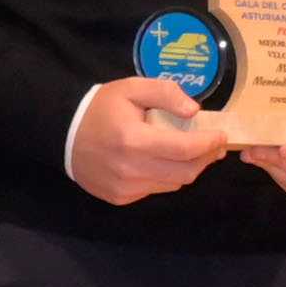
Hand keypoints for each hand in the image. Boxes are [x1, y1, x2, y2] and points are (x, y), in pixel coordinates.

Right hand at [69, 73, 226, 206]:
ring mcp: (125, 188)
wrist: (64, 135)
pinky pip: (156, 189)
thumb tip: (194, 111)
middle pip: (185, 172)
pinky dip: (167, 176)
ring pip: (173, 184)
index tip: (221, 135)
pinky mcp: (121, 198)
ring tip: (193, 152)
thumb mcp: (131, 88)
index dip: (209, 143)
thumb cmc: (101, 108)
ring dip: (189, 168)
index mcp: (134, 140)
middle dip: (206, 159)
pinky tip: (163, 162)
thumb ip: (165, 93)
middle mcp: (131, 169)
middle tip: (214, 146)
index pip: (185, 149)